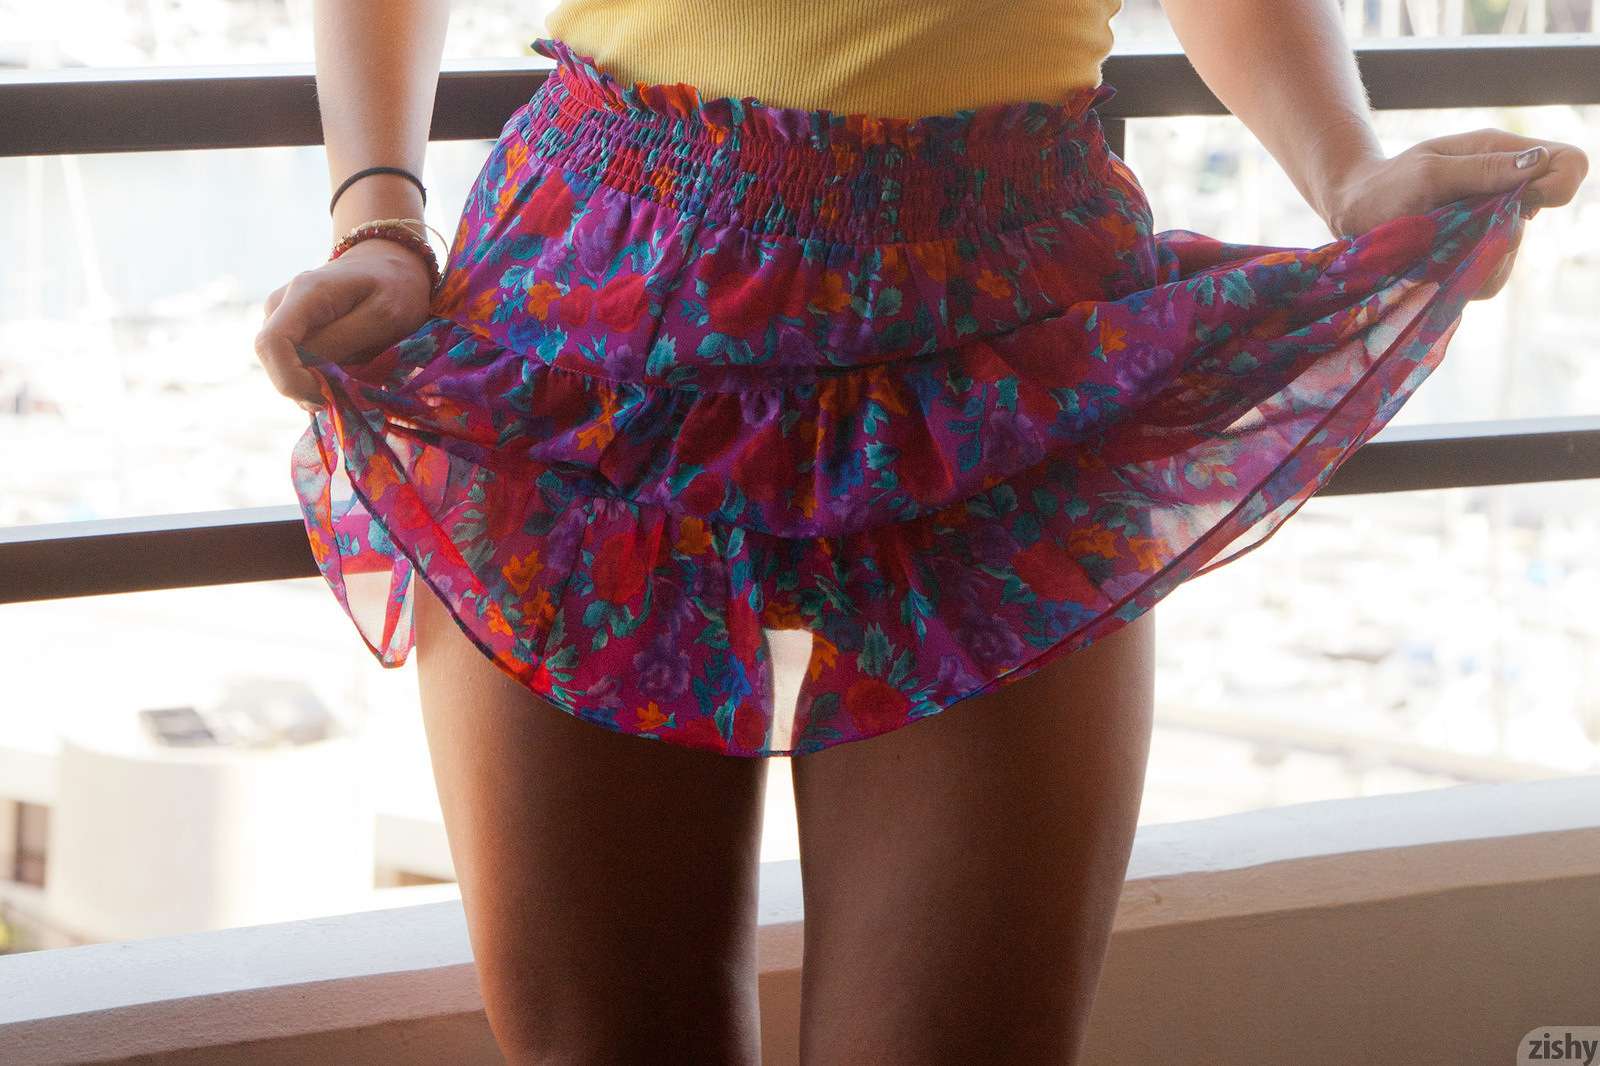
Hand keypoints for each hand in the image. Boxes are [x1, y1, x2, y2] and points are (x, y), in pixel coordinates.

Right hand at [254, 238, 435, 410]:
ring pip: (284, 367)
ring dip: (317, 382)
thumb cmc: (394, 288)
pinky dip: (319, 377)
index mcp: (305, 293)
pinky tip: (346, 370)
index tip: (324, 397)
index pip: (272, 343)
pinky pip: (295, 365)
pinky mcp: (289, 331)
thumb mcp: (383, 315)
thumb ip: (343, 341)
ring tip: (355, 373)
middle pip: (273, 361)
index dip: (290, 379)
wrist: (389, 265)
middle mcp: (281, 304)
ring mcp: (280, 318)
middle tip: (347, 394)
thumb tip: (308, 375)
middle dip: (307, 387)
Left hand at [1319, 128, 1588, 300]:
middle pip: (1541, 215)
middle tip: (1454, 223)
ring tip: (1433, 243)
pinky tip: (1433, 264)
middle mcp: (1505, 193)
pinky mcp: (1474, 264)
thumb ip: (1483, 170)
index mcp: (1503, 156)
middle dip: (1500, 224)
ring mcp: (1491, 230)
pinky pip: (1488, 281)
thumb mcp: (1431, 169)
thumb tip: (1539, 163)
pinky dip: (1462, 276)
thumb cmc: (1388, 183)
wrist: (1353, 213)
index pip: (1568, 163)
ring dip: (1474, 254)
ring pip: (1511, 254)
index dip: (1559, 184)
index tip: (1528, 199)